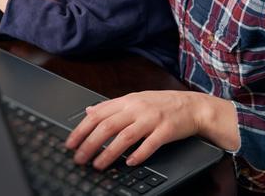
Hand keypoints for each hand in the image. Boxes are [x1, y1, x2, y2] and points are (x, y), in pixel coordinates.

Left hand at [65, 91, 239, 169]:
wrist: (193, 106)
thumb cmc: (163, 104)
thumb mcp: (135, 99)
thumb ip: (112, 106)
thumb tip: (89, 110)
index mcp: (128, 100)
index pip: (98, 114)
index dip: (81, 130)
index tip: (70, 144)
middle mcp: (138, 108)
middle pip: (108, 126)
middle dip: (90, 144)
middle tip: (79, 158)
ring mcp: (152, 119)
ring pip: (125, 136)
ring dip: (109, 153)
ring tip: (98, 165)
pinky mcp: (166, 130)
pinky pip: (150, 144)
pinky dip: (138, 154)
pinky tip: (129, 162)